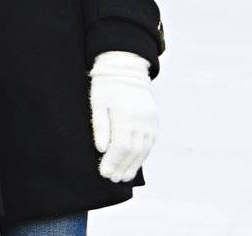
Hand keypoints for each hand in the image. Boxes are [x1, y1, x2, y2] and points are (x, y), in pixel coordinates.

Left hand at [89, 50, 155, 181]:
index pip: (120, 145)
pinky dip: (141, 156)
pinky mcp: (154, 122)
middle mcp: (141, 120)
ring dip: (133, 165)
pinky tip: (133, 164)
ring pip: (143, 149)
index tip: (104, 173)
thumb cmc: (106, 87)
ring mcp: (150, 122)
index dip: (112, 161)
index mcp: (126, 114)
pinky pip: (149, 144)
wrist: (126, 71)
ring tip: (123, 177)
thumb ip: (100, 126)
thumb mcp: (97, 103)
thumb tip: (101, 149)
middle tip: (112, 179)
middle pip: (133, 150)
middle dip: (122, 167)